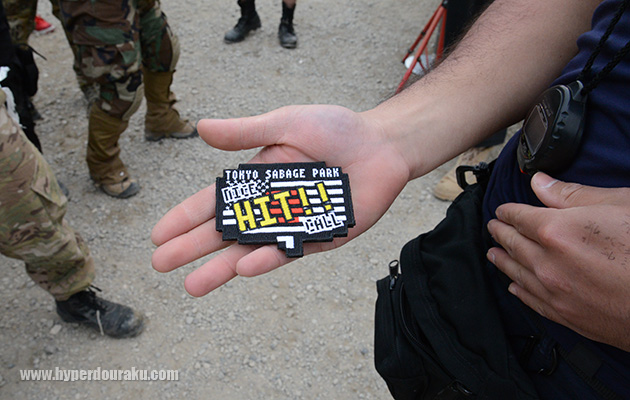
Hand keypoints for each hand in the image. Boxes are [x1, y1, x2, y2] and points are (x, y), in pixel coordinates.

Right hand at [151, 105, 410, 296]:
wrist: (382, 145)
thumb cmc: (335, 129)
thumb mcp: (285, 124)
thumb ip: (246, 132)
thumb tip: (200, 128)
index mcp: (257, 179)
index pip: (213, 202)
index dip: (185, 217)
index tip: (158, 234)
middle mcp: (270, 206)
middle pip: (224, 231)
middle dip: (191, 247)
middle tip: (160, 264)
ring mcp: (293, 224)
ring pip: (250, 249)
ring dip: (221, 268)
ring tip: (192, 286)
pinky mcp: (319, 236)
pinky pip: (289, 250)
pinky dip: (267, 258)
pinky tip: (243, 267)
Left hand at [487, 172, 629, 350]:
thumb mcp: (618, 205)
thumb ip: (572, 195)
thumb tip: (539, 182)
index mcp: (556, 231)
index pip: (518, 217)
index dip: (507, 211)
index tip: (501, 209)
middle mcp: (547, 263)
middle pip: (512, 244)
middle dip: (500, 232)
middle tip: (493, 227)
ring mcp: (555, 292)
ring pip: (516, 272)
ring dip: (502, 260)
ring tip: (493, 253)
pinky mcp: (566, 316)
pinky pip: (531, 300)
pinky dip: (519, 290)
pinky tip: (514, 286)